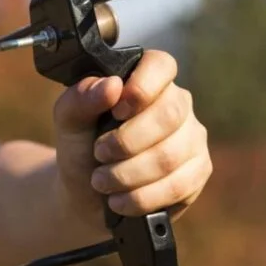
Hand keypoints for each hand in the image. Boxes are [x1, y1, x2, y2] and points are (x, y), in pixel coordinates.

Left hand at [53, 50, 211, 229]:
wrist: (85, 192)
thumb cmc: (81, 146)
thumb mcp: (68, 120)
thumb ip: (80, 98)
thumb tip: (111, 85)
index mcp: (146, 79)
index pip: (160, 65)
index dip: (141, 87)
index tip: (116, 110)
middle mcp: (176, 103)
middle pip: (168, 115)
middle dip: (126, 142)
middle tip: (98, 155)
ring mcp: (191, 137)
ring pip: (170, 155)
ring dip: (128, 174)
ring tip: (100, 181)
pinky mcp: (197, 171)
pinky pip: (179, 185)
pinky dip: (142, 197)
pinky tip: (119, 200)